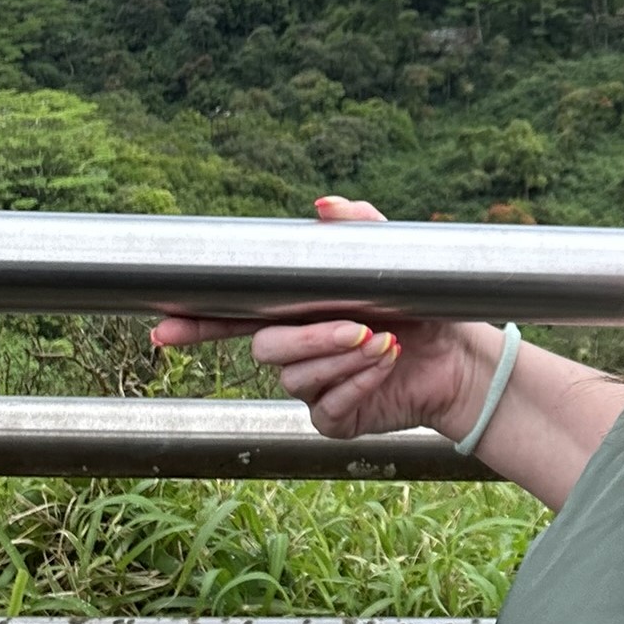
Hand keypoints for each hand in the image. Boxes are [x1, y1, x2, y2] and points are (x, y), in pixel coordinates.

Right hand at [149, 196, 488, 441]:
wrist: (459, 355)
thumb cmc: (419, 305)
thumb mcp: (390, 260)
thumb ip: (357, 229)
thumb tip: (324, 204)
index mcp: (296, 312)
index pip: (234, 317)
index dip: (196, 322)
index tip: (163, 327)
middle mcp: (296, 351)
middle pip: (266, 348)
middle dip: (310, 338)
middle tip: (357, 328)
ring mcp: (311, 388)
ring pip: (297, 378)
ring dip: (343, 359)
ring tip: (385, 340)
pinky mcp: (335, 418)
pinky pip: (328, 407)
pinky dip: (359, 384)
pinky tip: (387, 363)